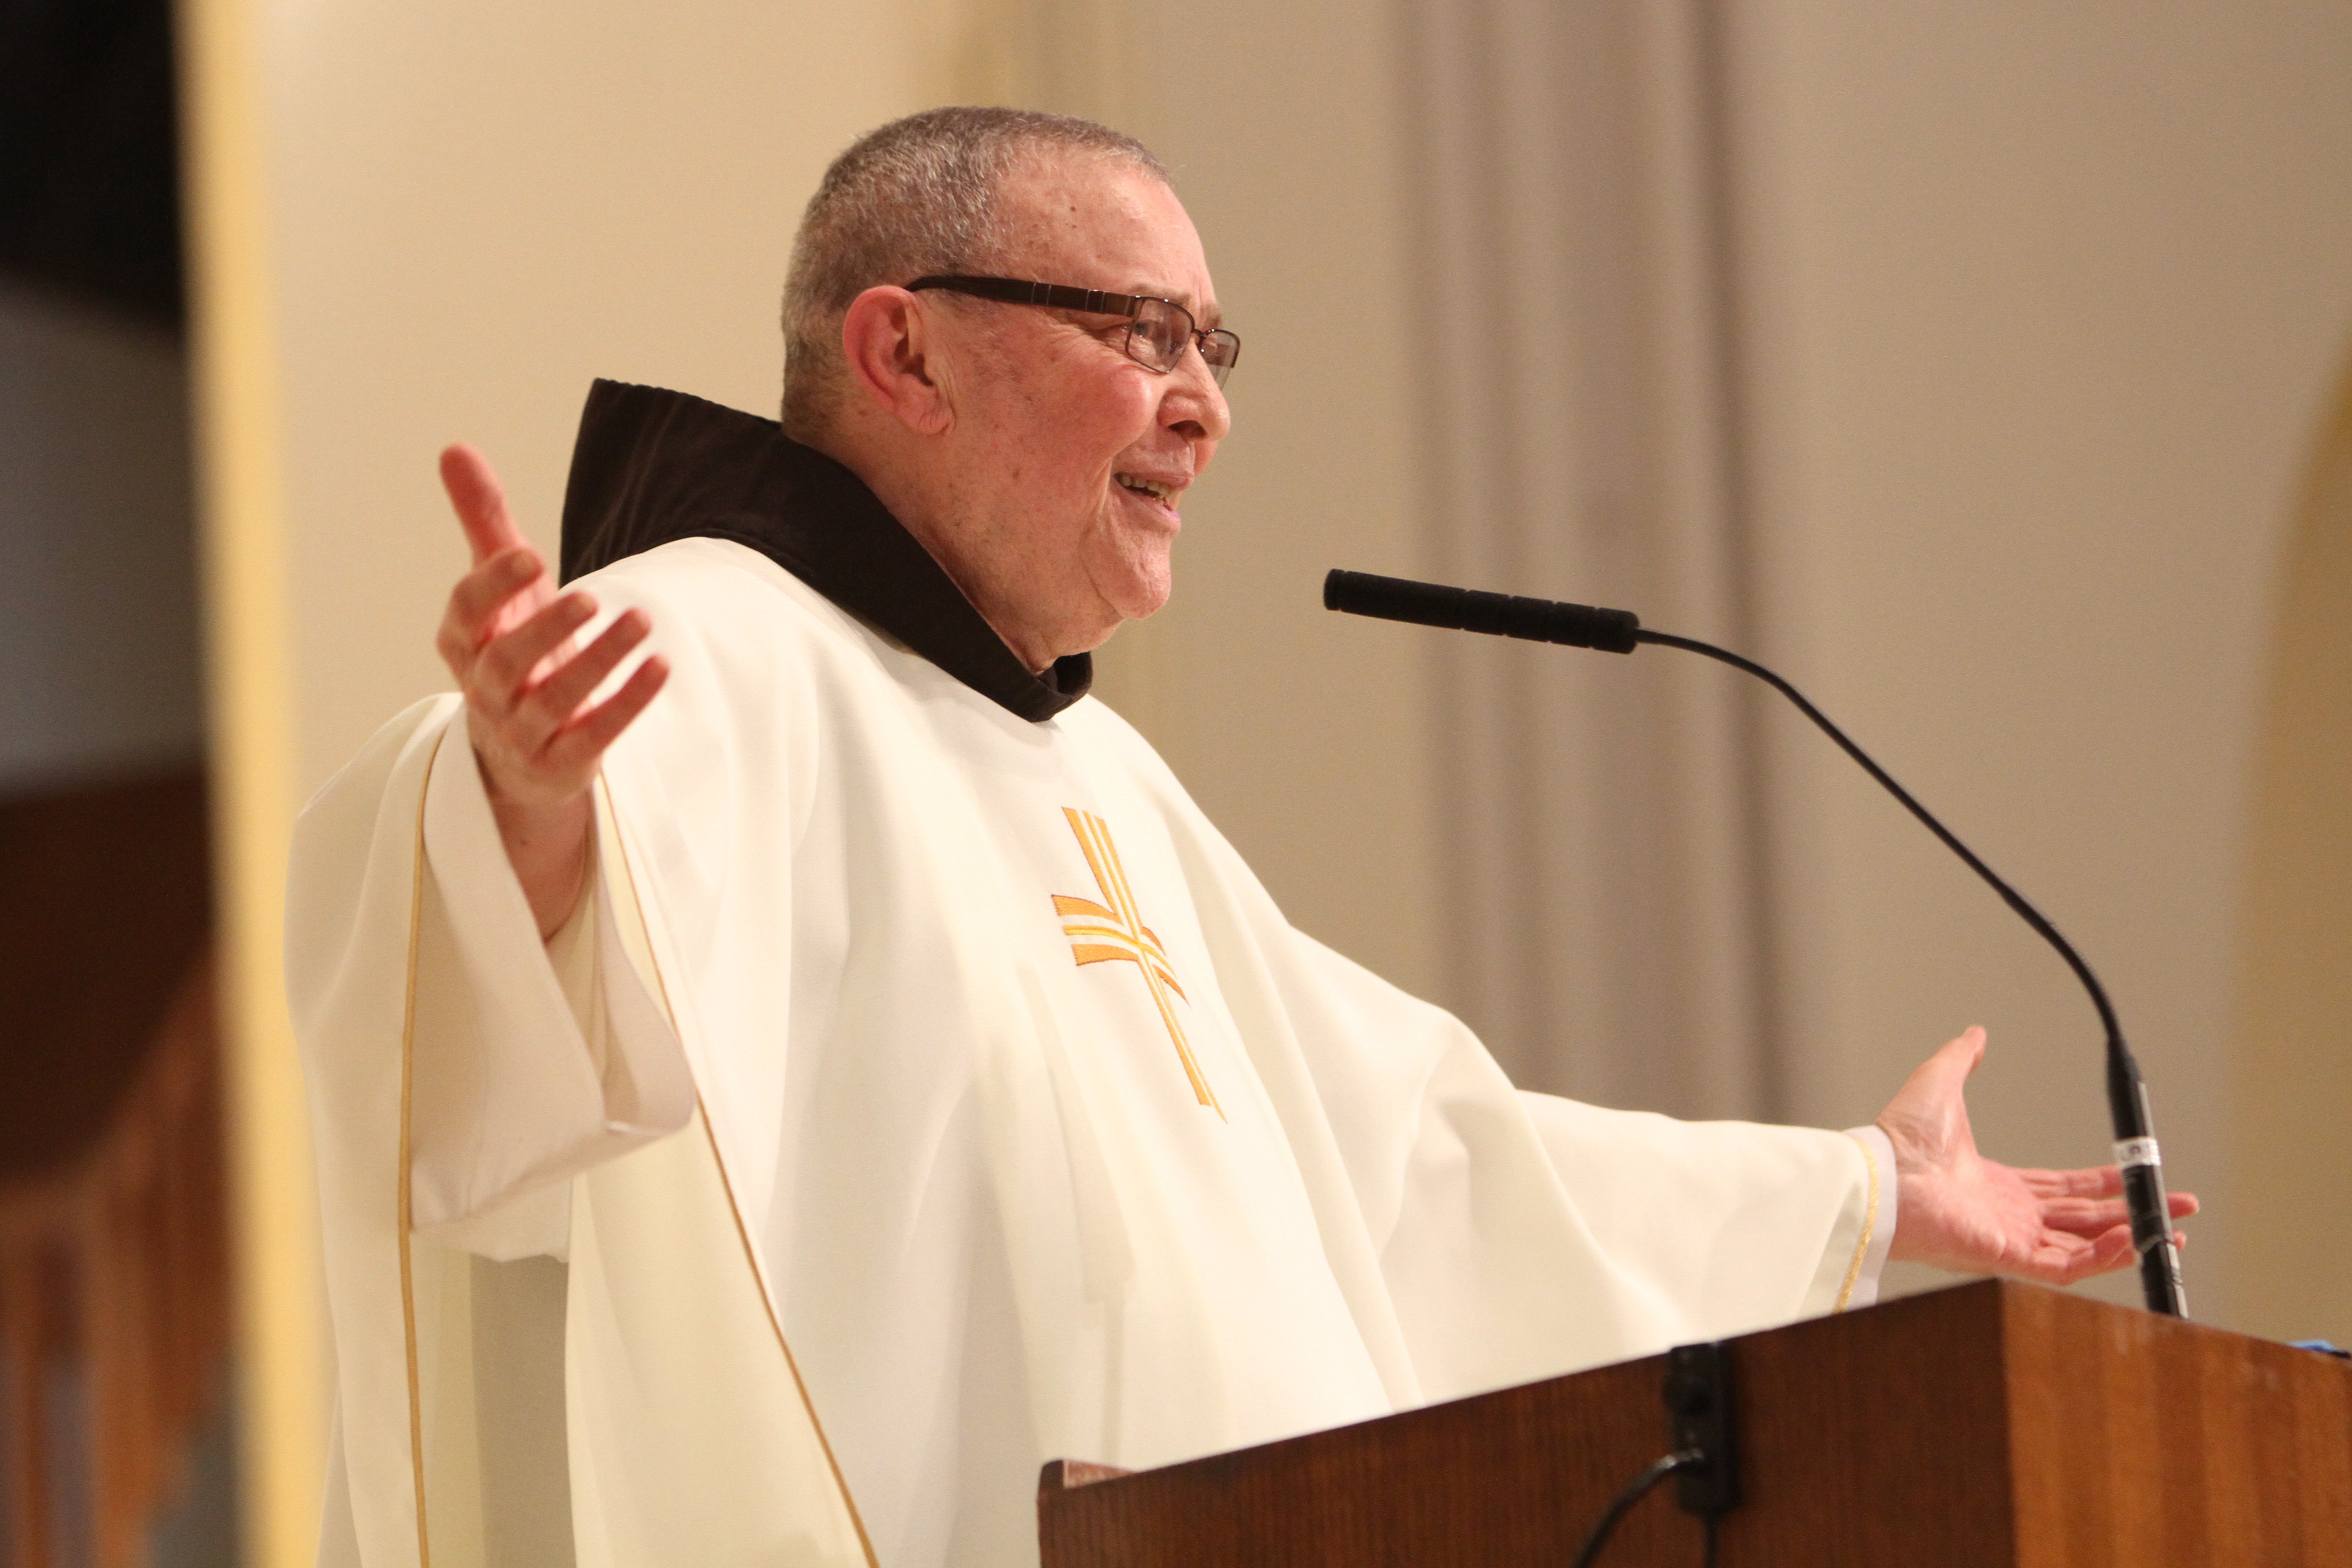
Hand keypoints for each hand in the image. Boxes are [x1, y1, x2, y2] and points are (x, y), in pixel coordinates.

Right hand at [433, 444, 668, 935]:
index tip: (531, 555)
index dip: (493, 587)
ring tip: (640, 622)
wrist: (517, 751)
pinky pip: (592, 736)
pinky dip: (626, 703)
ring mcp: (521, 730)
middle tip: (591, 596)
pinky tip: (660, 667)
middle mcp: (485, 688)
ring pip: (553, 701)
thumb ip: (483, 522)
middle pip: (507, 661)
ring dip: (598, 662)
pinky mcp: (561, 761)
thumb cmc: (511, 649)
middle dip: (547, 628)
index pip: (466, 613)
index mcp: (465, 642)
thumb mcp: (501, 589)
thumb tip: (455, 447)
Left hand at [1877, 1027, 2196, 1284]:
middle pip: (2086, 1219)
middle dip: (2134, 1212)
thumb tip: (1975, 1033)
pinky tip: (2133, 1239)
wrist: (1882, 1172)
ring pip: (2084, 1247)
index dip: (2105, 1183)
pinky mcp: (2007, 1257)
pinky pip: (2065, 1266)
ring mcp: (2010, 1238)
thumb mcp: (1940, 1082)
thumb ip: (1962, 1058)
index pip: (2064, 1188)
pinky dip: (2102, 1257)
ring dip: (2130, 1238)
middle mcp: (2008, 1215)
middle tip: (2177, 1207)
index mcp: (1997, 1183)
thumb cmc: (1900, 1136)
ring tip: (2170, 1229)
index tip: (2138, 1177)